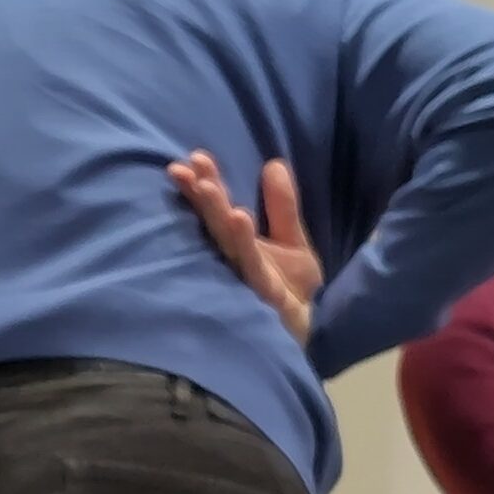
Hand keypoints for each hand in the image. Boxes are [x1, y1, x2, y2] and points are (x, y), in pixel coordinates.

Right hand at [169, 153, 322, 345]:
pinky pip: (253, 268)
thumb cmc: (291, 290)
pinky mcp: (264, 297)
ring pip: (228, 245)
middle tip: (185, 169)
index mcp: (240, 246)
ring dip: (216, 216)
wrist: (308, 333)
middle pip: (215, 225)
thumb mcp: (292, 242)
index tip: (193, 159)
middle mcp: (236, 262)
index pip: (219, 210)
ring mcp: (246, 281)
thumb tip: (274, 164)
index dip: (206, 186)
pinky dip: (245, 244)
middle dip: (202, 198)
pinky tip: (239, 220)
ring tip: (207, 188)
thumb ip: (283, 208)